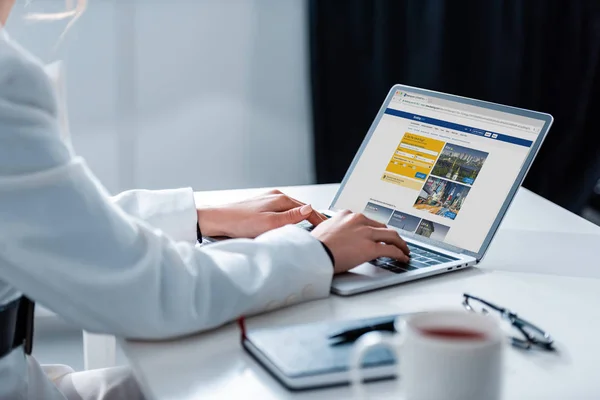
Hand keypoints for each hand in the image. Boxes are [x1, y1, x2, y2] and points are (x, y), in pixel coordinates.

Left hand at [197, 189, 326, 237]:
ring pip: (291, 210)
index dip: (319, 219)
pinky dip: (289, 219)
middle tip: (322, 231)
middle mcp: (275, 197)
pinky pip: (281, 213)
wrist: (216, 221)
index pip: (308, 209)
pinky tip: (288, 226)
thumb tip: (310, 209)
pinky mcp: (260, 207)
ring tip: (309, 229)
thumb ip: (292, 217)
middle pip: (300, 209)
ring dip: (300, 219)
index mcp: (280, 199)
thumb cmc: (239, 222)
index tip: (328, 229)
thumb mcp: (270, 223)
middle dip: (312, 218)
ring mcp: (267, 201)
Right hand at [311, 210, 409, 273]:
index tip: (378, 235)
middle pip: (382, 227)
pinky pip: (390, 250)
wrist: (312, 254)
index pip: (367, 221)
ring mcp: (365, 233)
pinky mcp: (370, 248)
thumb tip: (338, 239)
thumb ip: (335, 231)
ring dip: (400, 244)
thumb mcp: (324, 231)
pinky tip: (403, 258)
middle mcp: (358, 220)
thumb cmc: (313, 246)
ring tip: (404, 251)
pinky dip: (400, 254)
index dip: (375, 230)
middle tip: (395, 242)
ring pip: (391, 236)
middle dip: (390, 236)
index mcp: (346, 215)